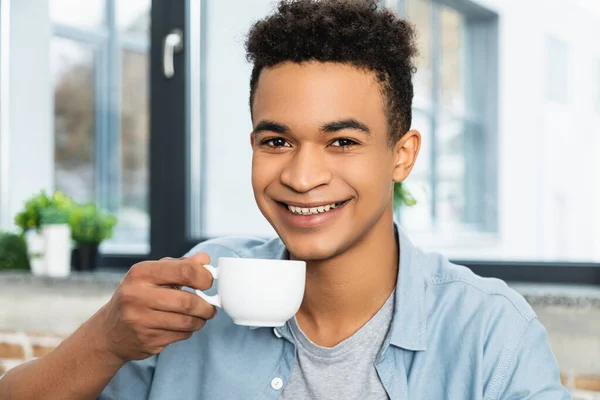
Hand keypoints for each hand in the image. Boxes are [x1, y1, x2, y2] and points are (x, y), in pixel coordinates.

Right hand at [90, 253, 215, 362]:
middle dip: (206, 306)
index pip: (184, 271)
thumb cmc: (136, 297)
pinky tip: (183, 326)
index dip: (204, 277)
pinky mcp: (146, 340)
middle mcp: (137, 296)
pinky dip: (188, 331)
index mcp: (141, 273)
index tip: (209, 282)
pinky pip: (180, 335)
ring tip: (201, 316)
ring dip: (200, 320)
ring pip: (186, 321)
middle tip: (210, 307)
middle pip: (187, 301)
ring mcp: (140, 320)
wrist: (108, 332)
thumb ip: (179, 266)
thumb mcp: (152, 275)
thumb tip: (205, 259)